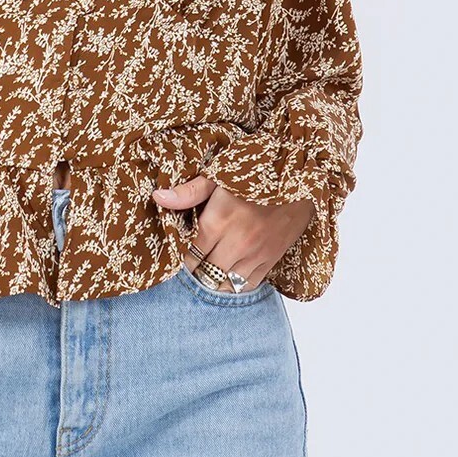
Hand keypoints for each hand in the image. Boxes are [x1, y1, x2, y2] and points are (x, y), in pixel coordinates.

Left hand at [152, 175, 315, 289]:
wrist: (299, 174)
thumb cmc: (254, 171)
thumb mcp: (218, 175)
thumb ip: (189, 191)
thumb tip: (158, 197)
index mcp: (219, 222)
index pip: (189, 255)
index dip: (180, 256)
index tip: (177, 252)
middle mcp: (237, 244)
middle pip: (205, 273)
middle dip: (195, 270)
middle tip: (190, 262)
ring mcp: (256, 254)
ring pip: (225, 284)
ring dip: (213, 280)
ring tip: (207, 270)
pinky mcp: (272, 259)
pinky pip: (248, 285)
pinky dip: (235, 283)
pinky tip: (228, 273)